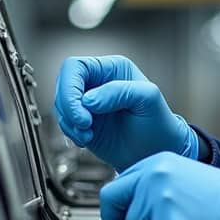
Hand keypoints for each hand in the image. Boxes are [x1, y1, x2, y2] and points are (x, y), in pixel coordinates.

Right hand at [54, 56, 197, 170]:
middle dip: (68, 108)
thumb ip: (121, 92)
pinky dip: (70, 132)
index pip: (76, 67)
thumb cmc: (158, 123)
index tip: (83, 111)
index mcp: (112, 68)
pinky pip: (64, 122)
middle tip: (85, 126)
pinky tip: (87, 139)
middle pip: (63, 85)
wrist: (156, 152)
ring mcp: (88, 102)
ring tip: (89, 135)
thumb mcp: (148, 99)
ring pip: (60, 105)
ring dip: (70, 123)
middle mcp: (97, 82)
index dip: (71, 88)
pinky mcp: (83, 121)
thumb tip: (89, 99)